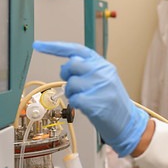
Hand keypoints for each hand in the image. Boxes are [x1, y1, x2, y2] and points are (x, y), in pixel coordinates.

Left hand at [32, 41, 148, 156]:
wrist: (128, 122)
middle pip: (71, 64)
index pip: (76, 49)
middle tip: (74, 85)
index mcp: (103, 64)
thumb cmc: (113, 102)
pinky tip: (86, 106)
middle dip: (67, 75)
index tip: (38, 45)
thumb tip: (65, 66)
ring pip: (71, 83)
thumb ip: (86, 70)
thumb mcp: (104, 79)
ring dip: (72, 93)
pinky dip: (76, 104)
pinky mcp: (95, 102)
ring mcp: (100, 86)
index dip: (54, 47)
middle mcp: (102, 72)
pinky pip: (74, 99)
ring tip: (85, 99)